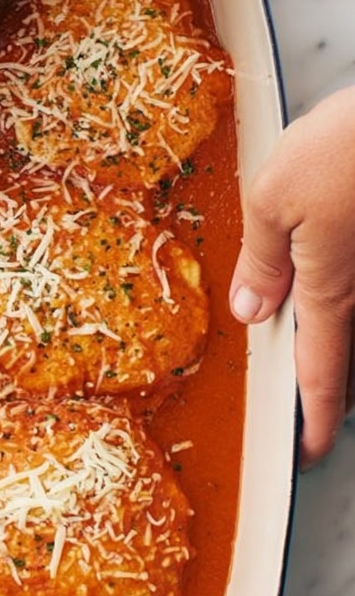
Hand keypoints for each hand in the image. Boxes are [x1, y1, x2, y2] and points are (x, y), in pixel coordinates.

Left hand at [230, 86, 354, 467]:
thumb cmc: (349, 144)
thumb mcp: (273, 198)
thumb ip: (261, 258)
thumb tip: (251, 309)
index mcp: (331, 288)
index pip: (321, 373)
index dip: (315, 419)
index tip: (309, 451)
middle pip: (348, 354)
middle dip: (331, 386)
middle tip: (315, 412)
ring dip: (339, 342)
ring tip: (317, 351)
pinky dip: (345, 296)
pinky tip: (327, 277)